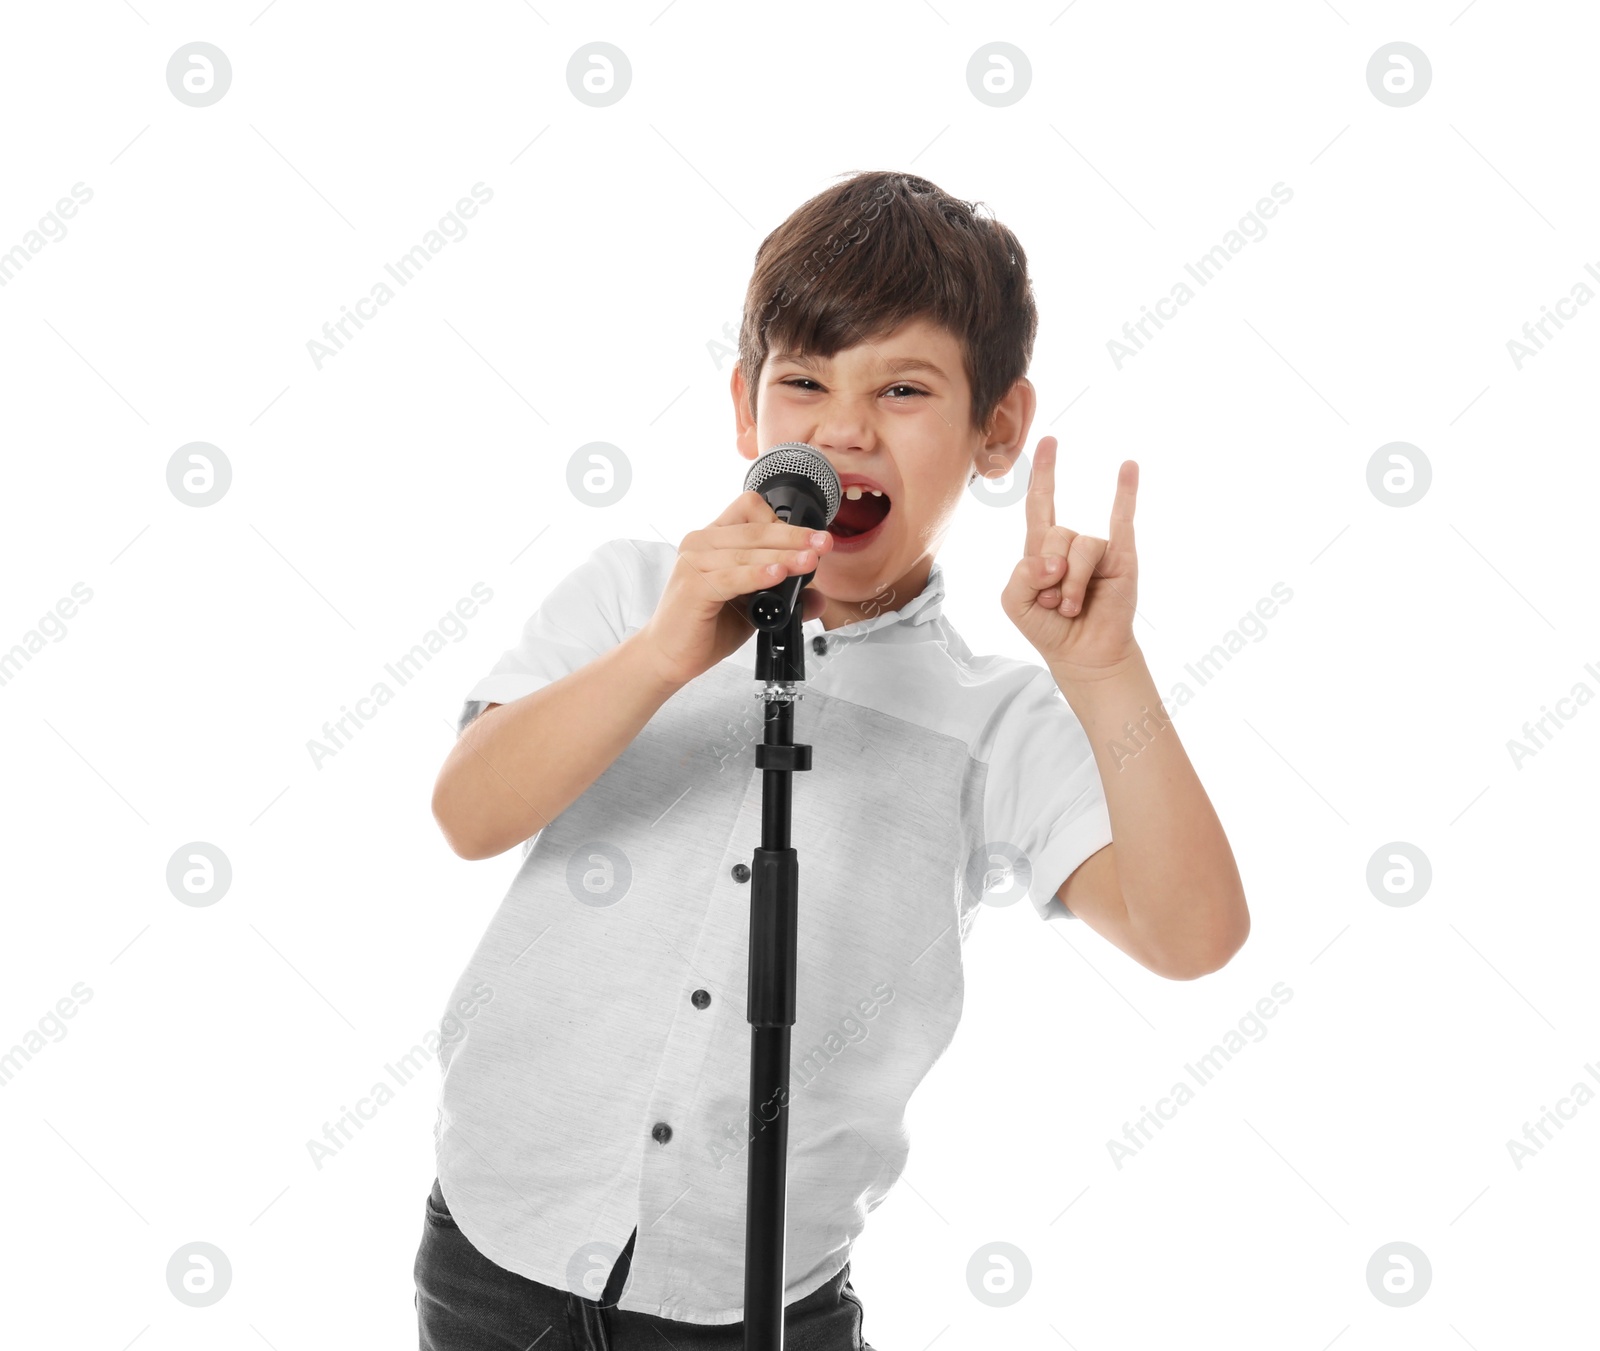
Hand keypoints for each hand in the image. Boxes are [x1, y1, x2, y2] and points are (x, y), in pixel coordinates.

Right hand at [638, 490, 832, 688]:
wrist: (669, 656)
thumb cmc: (705, 627)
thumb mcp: (753, 608)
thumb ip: (781, 596)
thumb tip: (818, 598)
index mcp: (714, 539)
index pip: (750, 509)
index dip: (782, 521)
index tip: (811, 539)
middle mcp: (701, 543)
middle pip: (755, 528)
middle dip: (795, 537)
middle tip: (822, 545)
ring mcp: (694, 562)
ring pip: (747, 551)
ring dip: (783, 556)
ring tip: (808, 563)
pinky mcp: (692, 586)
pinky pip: (732, 576)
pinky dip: (757, 575)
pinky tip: (777, 576)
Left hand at [1000, 437, 1139, 681]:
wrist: (1083, 655)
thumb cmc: (1047, 628)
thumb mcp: (1015, 603)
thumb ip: (1021, 575)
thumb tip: (1055, 560)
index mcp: (1041, 548)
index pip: (1040, 503)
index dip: (1043, 473)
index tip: (1049, 441)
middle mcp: (1070, 544)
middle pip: (1054, 534)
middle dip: (1049, 575)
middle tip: (1052, 603)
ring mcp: (1097, 550)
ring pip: (1081, 547)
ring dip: (1071, 586)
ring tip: (1071, 607)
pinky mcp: (1122, 557)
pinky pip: (1123, 520)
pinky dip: (1125, 492)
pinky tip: (1128, 466)